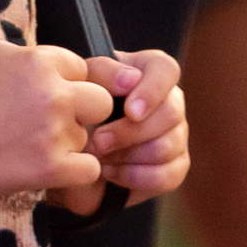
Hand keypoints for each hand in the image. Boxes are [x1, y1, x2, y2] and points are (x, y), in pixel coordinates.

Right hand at [0, 39, 115, 206]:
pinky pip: (91, 169)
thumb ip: (29, 58)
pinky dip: (75, 173)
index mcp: (38, 60)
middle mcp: (52, 91)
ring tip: (30, 149)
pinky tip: (49, 170)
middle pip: (99, 101)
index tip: (42, 101)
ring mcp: (54, 130)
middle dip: (81, 114)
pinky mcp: (52, 167)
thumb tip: (57, 64)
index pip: (82, 69)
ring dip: (68, 145)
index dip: (66, 86)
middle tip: (49, 126)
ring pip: (89, 137)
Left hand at [88, 48, 187, 202]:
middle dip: (130, 132)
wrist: (69, 154)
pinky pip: (166, 176)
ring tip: (98, 157)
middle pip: (170, 114)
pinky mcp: (176, 166)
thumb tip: (131, 79)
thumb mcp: (81, 85)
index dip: (152, 91)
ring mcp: (177, 135)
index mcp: (149, 72)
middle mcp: (170, 101)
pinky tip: (110, 171)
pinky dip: (133, 176)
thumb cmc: (78, 111)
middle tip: (98, 142)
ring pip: (166, 147)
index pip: (166, 70)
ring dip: (126, 156)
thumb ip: (104, 72)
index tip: (130, 111)